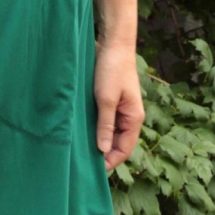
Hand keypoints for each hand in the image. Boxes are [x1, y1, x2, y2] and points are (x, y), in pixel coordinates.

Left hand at [93, 38, 144, 171]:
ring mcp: (120, 109)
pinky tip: (82, 131)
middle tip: (83, 162)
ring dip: (98, 140)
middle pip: (117, 143)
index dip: (110, 161)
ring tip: (81, 149)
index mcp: (134, 118)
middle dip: (103, 153)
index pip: (124, 149)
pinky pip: (105, 121)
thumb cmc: (112, 69)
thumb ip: (105, 125)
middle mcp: (129, 116)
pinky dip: (96, 127)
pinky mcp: (111, 101)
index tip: (93, 170)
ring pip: (110, 132)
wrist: (113, 44)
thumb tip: (103, 150)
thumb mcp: (106, 99)